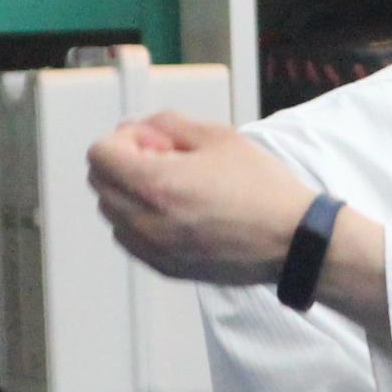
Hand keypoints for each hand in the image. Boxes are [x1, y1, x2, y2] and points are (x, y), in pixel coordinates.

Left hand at [88, 110, 319, 285]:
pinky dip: (140, 220)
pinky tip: (177, 212)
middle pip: (100, 183)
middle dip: (124, 163)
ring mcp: (153, 248)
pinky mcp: (164, 267)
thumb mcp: (219, 137)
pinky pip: (129, 238)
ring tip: (174, 188)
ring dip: (129, 193)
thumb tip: (140, 127)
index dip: (125, 139)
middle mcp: (145, 221)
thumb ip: (169, 124)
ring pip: (111, 212)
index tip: (155, 143)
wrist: (291, 240)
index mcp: (156, 184)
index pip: (99, 155)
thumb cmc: (263, 190)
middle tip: (165, 161)